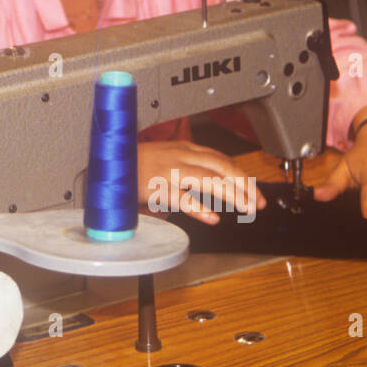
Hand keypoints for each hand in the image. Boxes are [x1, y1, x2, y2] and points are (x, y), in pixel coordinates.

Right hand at [137, 140, 265, 224]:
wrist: (108, 163)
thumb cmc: (135, 162)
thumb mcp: (167, 157)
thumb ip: (190, 165)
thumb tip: (215, 180)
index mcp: (184, 148)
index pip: (222, 159)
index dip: (242, 175)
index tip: (256, 191)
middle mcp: (179, 156)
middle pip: (221, 167)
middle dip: (245, 185)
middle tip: (259, 203)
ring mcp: (168, 171)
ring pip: (208, 180)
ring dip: (231, 195)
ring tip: (246, 209)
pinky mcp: (155, 186)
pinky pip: (181, 198)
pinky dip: (199, 209)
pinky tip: (212, 218)